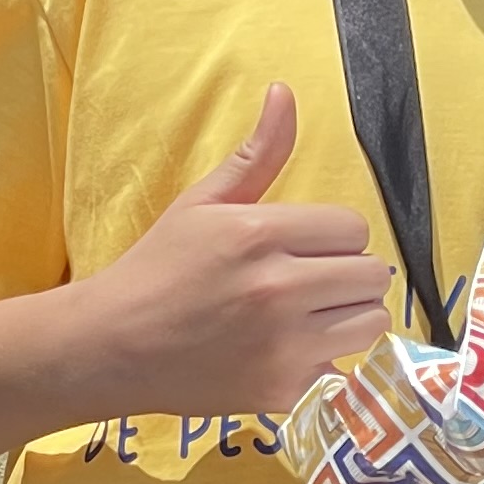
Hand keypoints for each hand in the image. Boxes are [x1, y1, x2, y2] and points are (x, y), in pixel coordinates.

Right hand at [84, 88, 393, 419]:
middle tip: (309, 281)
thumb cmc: (156, 269)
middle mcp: (278, 289)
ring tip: (310, 315)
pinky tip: (289, 352)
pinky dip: (325, 362)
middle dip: (347, 275)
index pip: (353, 228)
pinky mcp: (284, 391)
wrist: (111, 347)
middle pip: (372, 275)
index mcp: (259, 234)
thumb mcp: (202, 203)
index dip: (333, 236)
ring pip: (370, 322)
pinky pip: (343, 369)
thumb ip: (256, 154)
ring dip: (348, 317)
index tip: (305, 247)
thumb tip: (285, 92)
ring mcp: (284, 346)